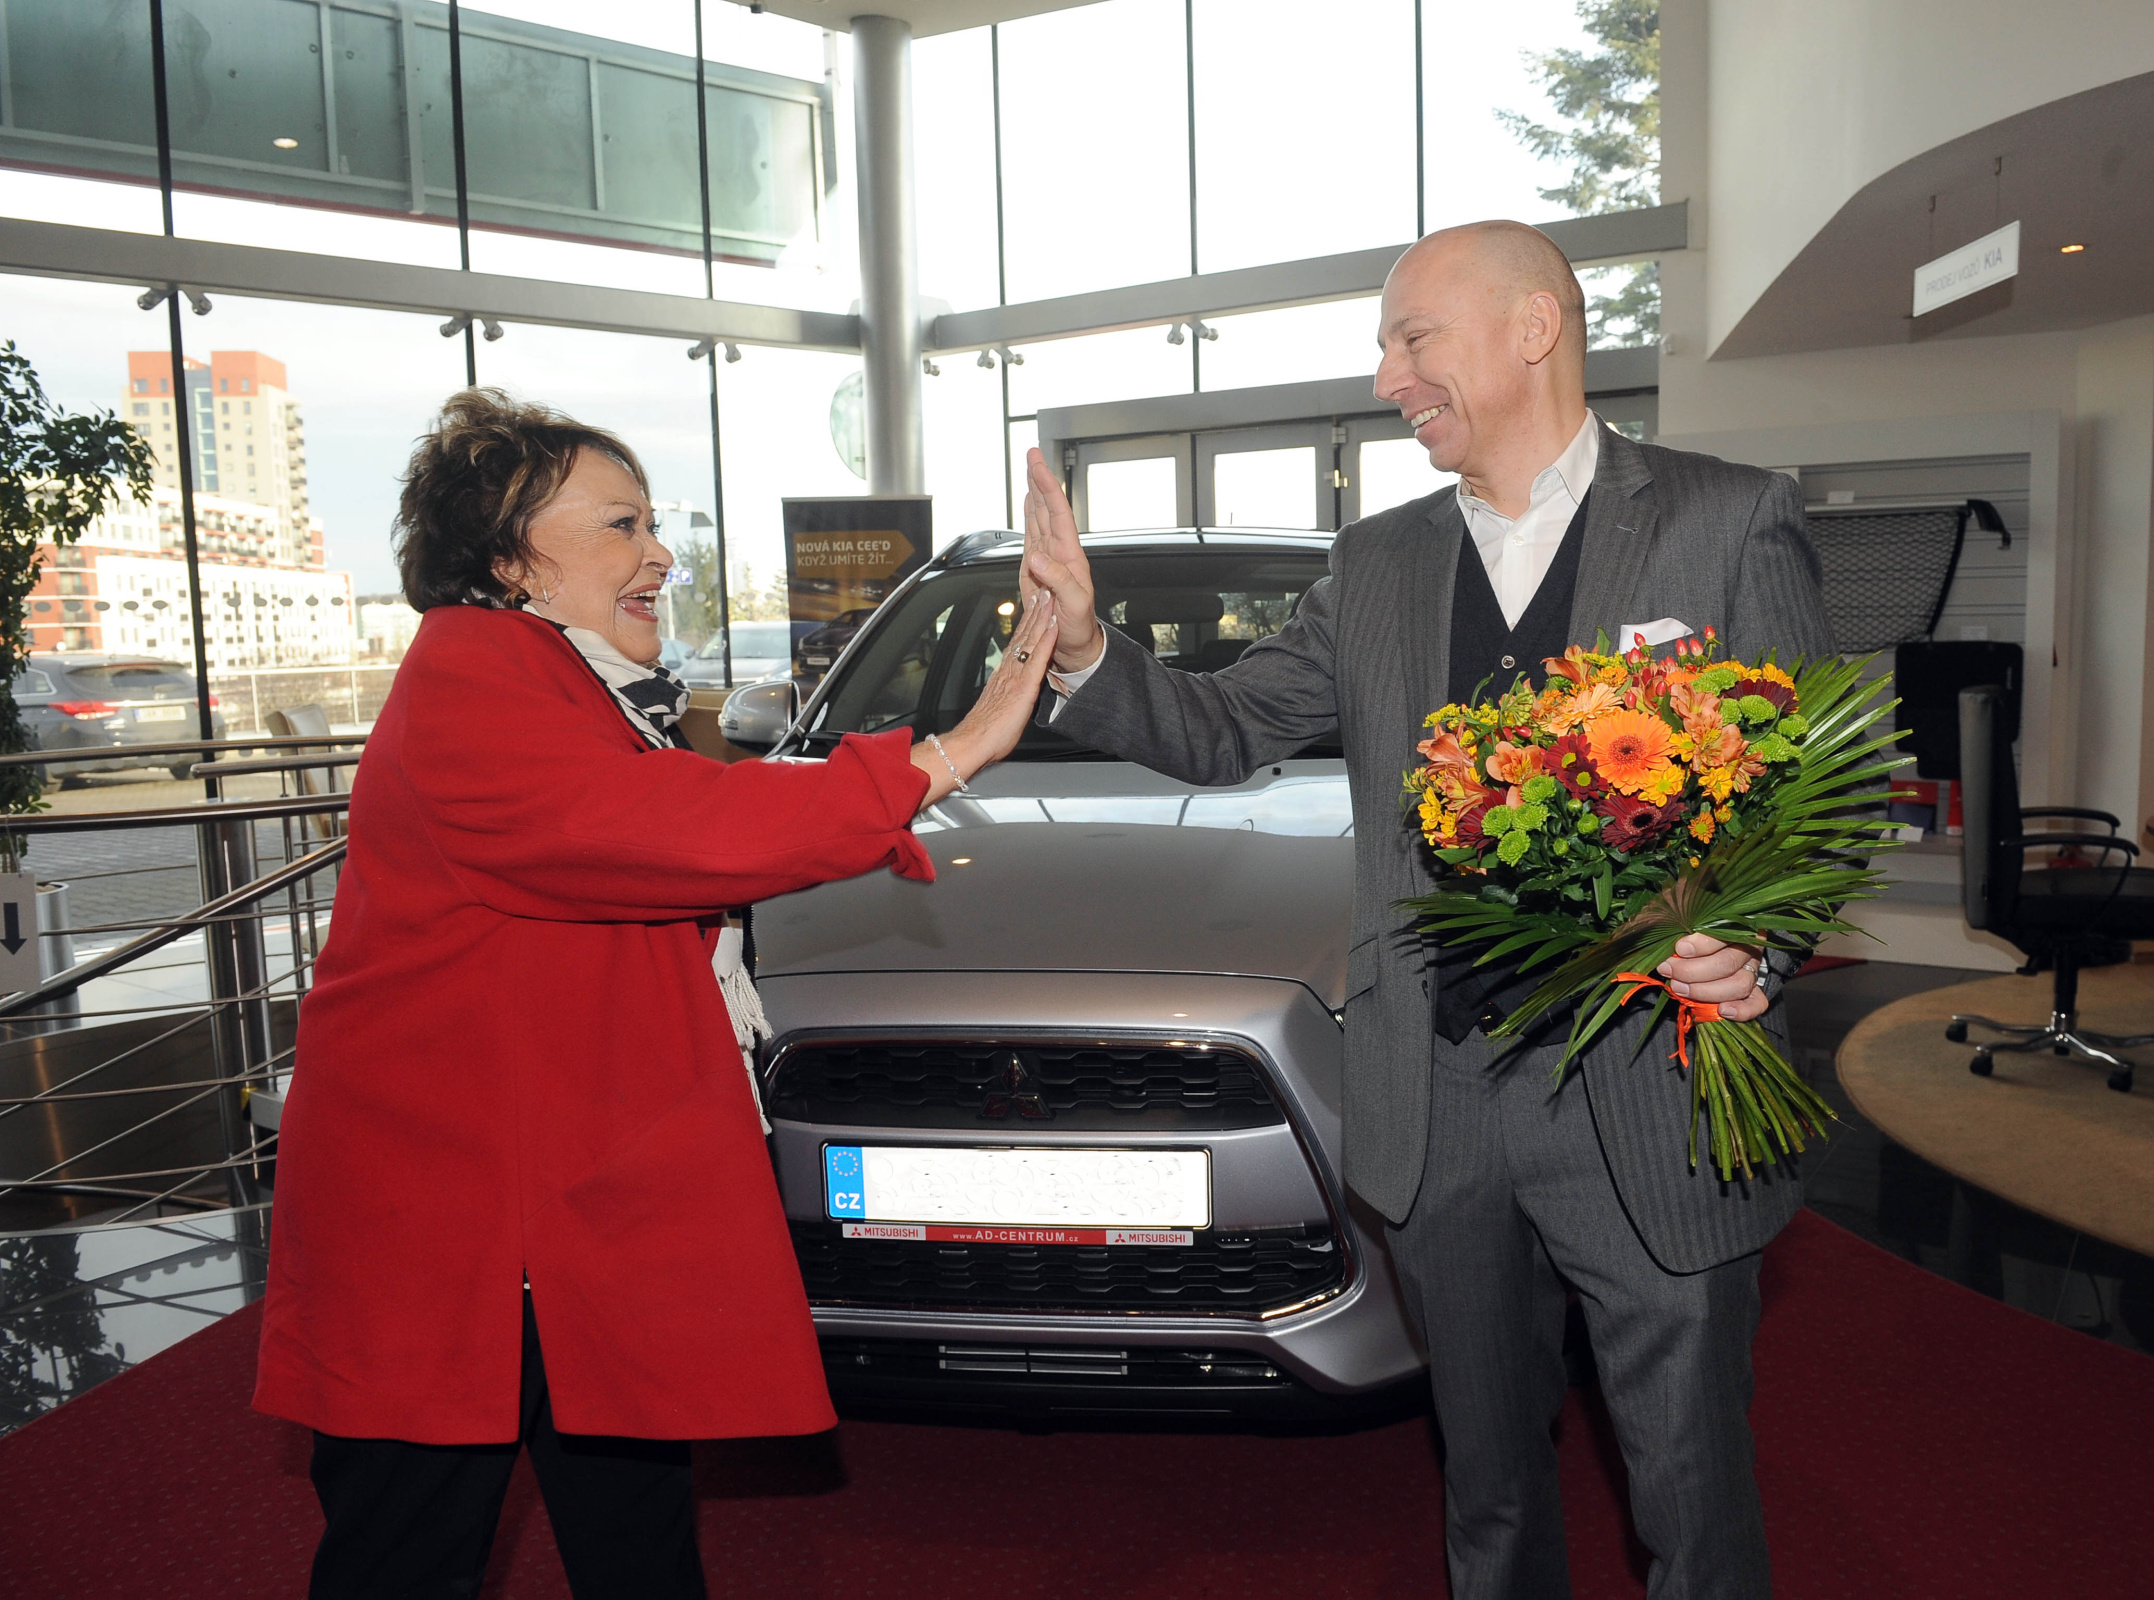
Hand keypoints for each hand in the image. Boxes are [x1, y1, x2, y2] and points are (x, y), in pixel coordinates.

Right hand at [909, 589, 1058, 803]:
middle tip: (1046, 584)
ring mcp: (1016, 675)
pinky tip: (1053, 627)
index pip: (1020, 639)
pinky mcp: (1023, 687)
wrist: (972, 743)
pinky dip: (1046, 641)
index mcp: (1005, 673)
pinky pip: (1036, 660)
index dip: (1030, 618)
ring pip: (1031, 640)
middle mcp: (1009, 668)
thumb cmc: (985, 731)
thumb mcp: (1000, 705)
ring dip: (1042, 617)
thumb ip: (1006, 691)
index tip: (1037, 600)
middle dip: (1037, 608)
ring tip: (1051, 595)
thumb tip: (1010, 687)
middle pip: (1025, 632)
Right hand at [1021, 447, 1102, 672]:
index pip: (1058, 513)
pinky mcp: (1036, 569)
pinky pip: (1031, 535)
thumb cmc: (1079, 628)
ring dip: (1034, 492)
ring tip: (1030, 470)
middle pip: (1048, 508)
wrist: (1074, 646)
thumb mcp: (1073, 605)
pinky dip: (1029, 515)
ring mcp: (1048, 559)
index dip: (1048, 487)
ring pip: (1039, 517)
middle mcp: (1059, 552)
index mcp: (1070, 556)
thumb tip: (1037, 557)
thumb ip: (1057, 580)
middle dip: (1040, 480)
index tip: (1038, 465)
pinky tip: (1029, 504)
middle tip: (1032, 454)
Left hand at [1656, 933, 1770, 1022]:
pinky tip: (1722, 1010)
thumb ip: (1679, 924)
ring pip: (1739, 985)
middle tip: (1670, 972)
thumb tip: (1666, 944)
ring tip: (1680, 989)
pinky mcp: (1754, 990)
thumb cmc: (1689, 928)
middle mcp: (1748, 947)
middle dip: (1693, 972)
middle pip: (1727, 963)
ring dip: (1706, 991)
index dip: (1701, 944)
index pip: (1723, 934)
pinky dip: (1742, 1010)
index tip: (1679, 949)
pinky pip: (1757, 1003)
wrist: (1702, 944)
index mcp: (1735, 924)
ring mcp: (1752, 970)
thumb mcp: (1684, 917)